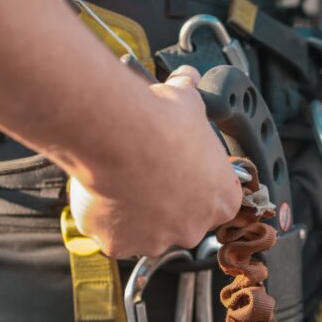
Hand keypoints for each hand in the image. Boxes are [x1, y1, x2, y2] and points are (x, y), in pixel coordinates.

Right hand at [69, 66, 242, 257]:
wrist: (123, 136)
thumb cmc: (162, 121)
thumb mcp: (187, 101)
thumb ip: (191, 93)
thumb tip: (188, 76)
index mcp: (222, 199)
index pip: (215, 201)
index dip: (194, 184)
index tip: (176, 170)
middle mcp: (193, 228)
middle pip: (179, 221)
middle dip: (162, 201)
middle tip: (144, 172)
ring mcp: (155, 241)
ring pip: (143, 230)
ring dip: (132, 210)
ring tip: (119, 178)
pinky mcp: (119, 245)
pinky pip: (110, 234)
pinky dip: (102, 217)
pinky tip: (99, 190)